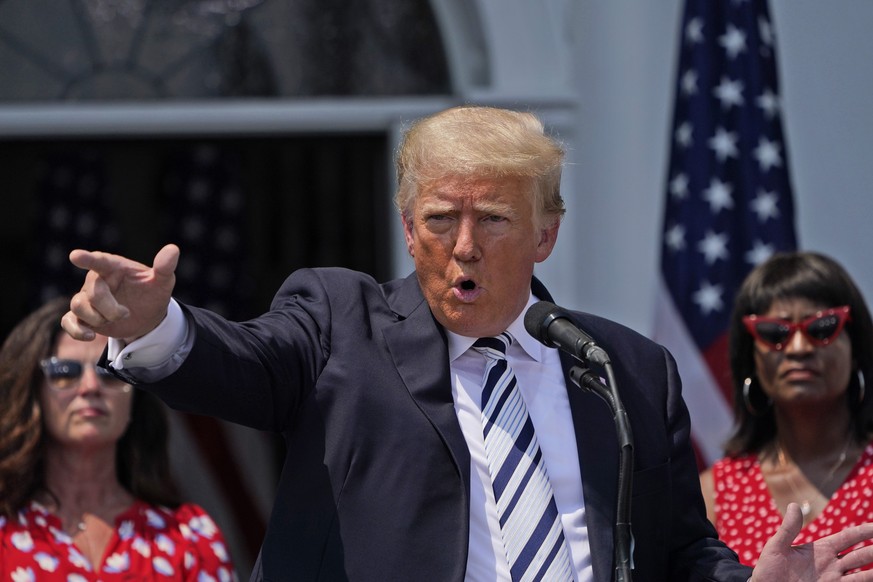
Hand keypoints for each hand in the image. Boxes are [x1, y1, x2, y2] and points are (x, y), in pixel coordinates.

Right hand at [62, 244, 179, 341]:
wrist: (148, 317)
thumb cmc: (152, 293)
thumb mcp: (162, 282)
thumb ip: (164, 267)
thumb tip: (173, 249)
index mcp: (114, 267)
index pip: (99, 261)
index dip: (88, 259)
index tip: (75, 256)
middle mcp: (97, 280)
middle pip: (92, 293)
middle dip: (110, 308)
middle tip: (126, 313)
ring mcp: (87, 298)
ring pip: (78, 306)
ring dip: (98, 319)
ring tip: (113, 320)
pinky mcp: (83, 316)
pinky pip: (68, 321)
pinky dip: (76, 330)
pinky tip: (90, 336)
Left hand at [752, 503, 872, 580]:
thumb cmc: (768, 570)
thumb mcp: (776, 547)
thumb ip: (788, 529)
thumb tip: (794, 505)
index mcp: (821, 550)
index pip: (848, 538)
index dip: (864, 531)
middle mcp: (832, 565)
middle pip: (861, 556)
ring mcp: (833, 581)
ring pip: (863, 574)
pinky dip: (866, 581)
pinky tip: (872, 577)